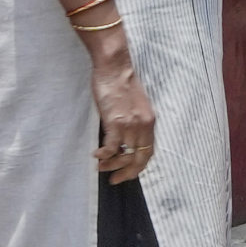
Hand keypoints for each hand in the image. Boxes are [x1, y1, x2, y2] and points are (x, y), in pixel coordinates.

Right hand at [89, 43, 157, 183]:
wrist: (115, 67)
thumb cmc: (121, 83)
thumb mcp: (135, 105)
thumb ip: (134, 121)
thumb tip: (125, 139)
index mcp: (150, 121)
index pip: (148, 153)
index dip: (138, 167)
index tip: (126, 173)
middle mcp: (144, 126)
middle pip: (139, 160)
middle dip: (126, 173)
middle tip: (114, 180)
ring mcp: (131, 125)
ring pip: (124, 156)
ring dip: (111, 165)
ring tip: (100, 167)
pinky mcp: (116, 122)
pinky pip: (110, 147)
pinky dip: (103, 155)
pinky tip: (95, 155)